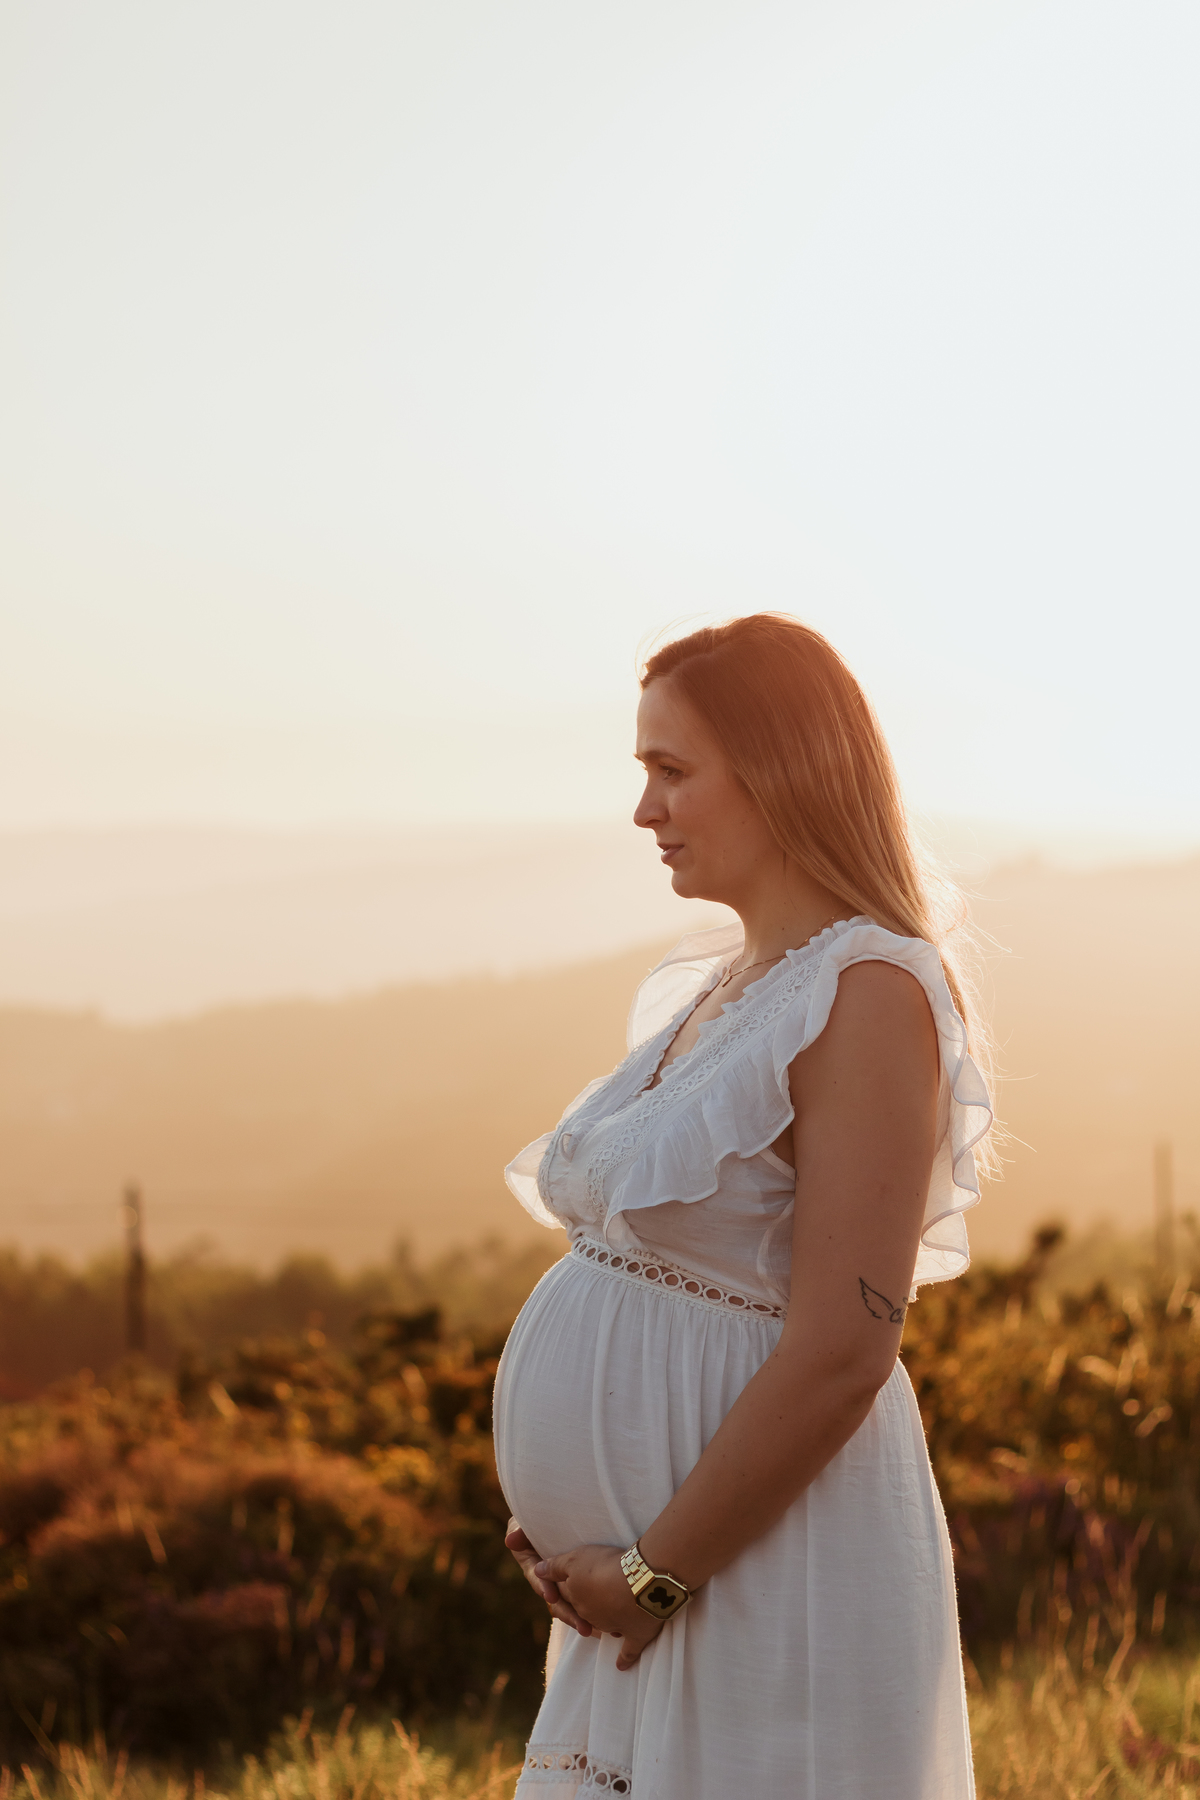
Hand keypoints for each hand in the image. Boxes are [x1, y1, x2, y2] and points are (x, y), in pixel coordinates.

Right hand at [504, 1520, 593, 1636]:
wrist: (563, 1513)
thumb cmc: (541, 1514)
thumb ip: (520, 1530)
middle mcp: (548, 1577)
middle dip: (568, 1613)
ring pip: (572, 1602)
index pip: (538, 1579)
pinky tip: (606, 1623)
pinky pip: (586, 1597)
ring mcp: (564, 1580)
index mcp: (533, 1565)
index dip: (543, 1587)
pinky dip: (593, 1609)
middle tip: (583, 1627)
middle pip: (557, 1599)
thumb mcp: (527, 1521)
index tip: (551, 1596)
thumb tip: (510, 1541)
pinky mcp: (581, 1580)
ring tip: (594, 1630)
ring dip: (581, 1617)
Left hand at [534, 1544, 664, 1670]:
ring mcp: (612, 1627)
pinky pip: (628, 1651)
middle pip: (582, 1610)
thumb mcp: (576, 1559)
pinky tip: (620, 1666)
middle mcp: (590, 1615)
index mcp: (575, 1598)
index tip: (568, 1583)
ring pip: (602, 1627)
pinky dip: (624, 1658)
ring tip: (602, 1620)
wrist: (640, 1582)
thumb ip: (555, 1567)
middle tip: (589, 1598)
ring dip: (601, 1625)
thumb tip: (538, 1571)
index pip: (564, 1593)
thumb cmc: (606, 1567)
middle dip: (583, 1606)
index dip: (564, 1586)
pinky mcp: (635, 1635)